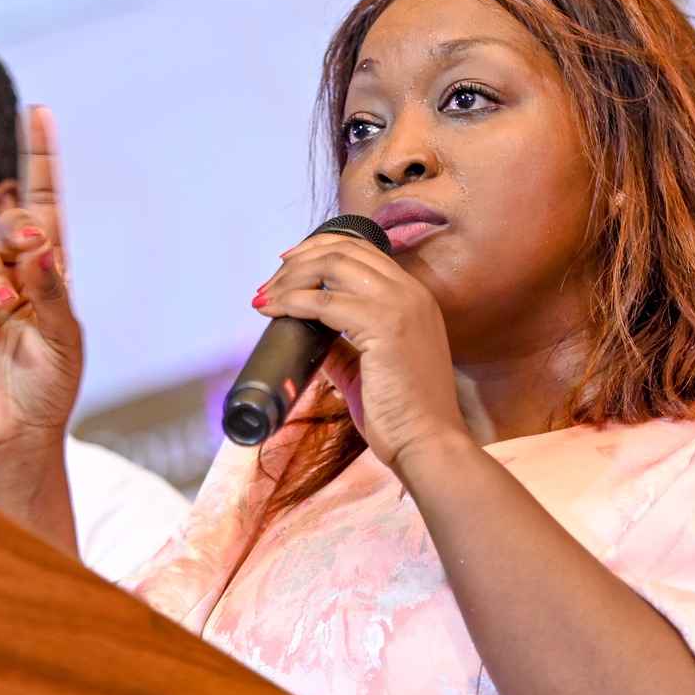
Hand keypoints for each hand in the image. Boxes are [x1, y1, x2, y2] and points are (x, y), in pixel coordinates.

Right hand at [0, 105, 83, 449]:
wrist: (17, 432)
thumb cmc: (49, 386)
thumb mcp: (64, 337)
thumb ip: (50, 289)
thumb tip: (40, 242)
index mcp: (46, 269)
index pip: (42, 202)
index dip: (38, 157)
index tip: (36, 112)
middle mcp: (9, 273)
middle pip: (3, 221)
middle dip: (12, 225)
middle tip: (26, 244)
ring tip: (6, 312)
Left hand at [255, 230, 466, 472]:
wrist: (429, 444)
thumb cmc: (402, 415)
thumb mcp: (366, 370)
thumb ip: (341, 347)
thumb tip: (307, 332)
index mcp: (413, 298)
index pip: (361, 251)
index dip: (317, 251)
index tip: (286, 268)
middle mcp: (410, 293)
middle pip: (343, 249)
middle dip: (297, 261)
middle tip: (268, 284)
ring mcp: (401, 305)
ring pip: (332, 265)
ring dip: (290, 278)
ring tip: (265, 297)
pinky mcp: (385, 326)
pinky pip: (324, 301)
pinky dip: (292, 301)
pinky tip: (274, 311)